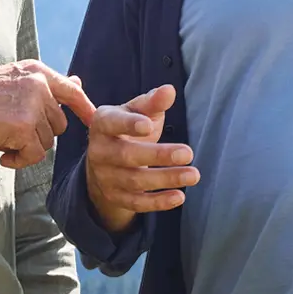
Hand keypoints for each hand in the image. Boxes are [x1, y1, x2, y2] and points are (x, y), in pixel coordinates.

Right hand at [0, 60, 95, 169]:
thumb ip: (45, 86)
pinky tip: (2, 156)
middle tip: (10, 134)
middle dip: (39, 135)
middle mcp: (39, 85)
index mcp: (36, 71)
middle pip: (59, 124)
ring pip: (47, 142)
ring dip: (26, 148)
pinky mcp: (23, 128)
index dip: (84, 108)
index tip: (93, 121)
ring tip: (1, 140)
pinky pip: (34, 155)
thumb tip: (79, 81)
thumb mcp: (12, 80)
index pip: (71, 90)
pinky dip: (20, 160)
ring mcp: (32, 106)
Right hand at [80, 85, 199, 233]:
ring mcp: (106, 177)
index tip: (148, 126)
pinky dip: (158, 202)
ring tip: (193, 175)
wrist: (105, 162)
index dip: (128, 125)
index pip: (112, 123)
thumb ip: (152, 102)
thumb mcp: (136, 111)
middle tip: (188, 153)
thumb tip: (168, 90)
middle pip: (127, 156)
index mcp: (102, 124)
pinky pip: (137, 203)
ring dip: (166, 179)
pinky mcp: (115, 197)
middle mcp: (99, 151)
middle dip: (158, 155)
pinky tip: (179, 196)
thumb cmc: (126, 129)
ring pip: (135, 181)